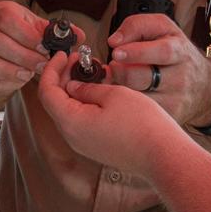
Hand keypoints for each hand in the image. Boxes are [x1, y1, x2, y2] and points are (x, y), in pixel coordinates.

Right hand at [0, 0, 58, 100]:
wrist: (5, 56)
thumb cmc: (25, 42)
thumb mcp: (42, 33)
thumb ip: (59, 35)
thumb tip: (79, 36)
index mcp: (1, 12)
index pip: (6, 17)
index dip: (26, 34)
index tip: (44, 48)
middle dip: (21, 56)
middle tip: (40, 67)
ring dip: (4, 70)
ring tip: (24, 76)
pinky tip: (3, 86)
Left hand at [36, 54, 179, 175]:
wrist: (164, 156)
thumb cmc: (142, 125)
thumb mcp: (114, 94)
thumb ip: (87, 88)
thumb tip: (73, 87)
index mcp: (71, 122)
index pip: (47, 92)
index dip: (51, 70)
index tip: (61, 55)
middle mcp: (72, 137)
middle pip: (56, 102)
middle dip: (64, 78)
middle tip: (78, 60)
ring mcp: (84, 145)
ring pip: (69, 112)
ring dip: (75, 90)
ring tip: (92, 72)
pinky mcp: (96, 148)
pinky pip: (82, 122)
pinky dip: (85, 103)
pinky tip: (100, 90)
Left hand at [106, 12, 210, 125]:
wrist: (205, 85)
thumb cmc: (175, 52)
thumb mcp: (163, 28)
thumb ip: (137, 25)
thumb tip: (114, 41)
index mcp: (179, 50)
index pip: (162, 51)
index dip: (137, 52)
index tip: (116, 52)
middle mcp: (180, 77)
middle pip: (143, 77)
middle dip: (121, 72)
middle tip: (112, 67)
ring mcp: (175, 100)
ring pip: (138, 97)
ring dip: (121, 89)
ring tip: (118, 80)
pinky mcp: (168, 116)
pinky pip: (141, 112)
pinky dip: (127, 104)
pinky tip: (125, 96)